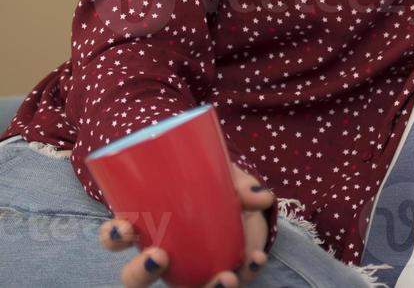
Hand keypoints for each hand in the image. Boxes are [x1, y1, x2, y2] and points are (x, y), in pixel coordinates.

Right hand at [100, 162, 272, 286]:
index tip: (123, 229)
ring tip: (225, 278)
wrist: (251, 204)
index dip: (113, 237)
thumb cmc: (221, 187)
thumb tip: (260, 197)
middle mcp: (164, 255)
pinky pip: (227, 282)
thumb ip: (241, 184)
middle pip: (136, 277)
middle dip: (140, 273)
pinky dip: (245, 273)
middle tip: (160, 256)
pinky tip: (255, 259)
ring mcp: (189, 270)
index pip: (117, 237)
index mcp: (150, 226)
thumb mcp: (227, 176)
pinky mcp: (218, 275)